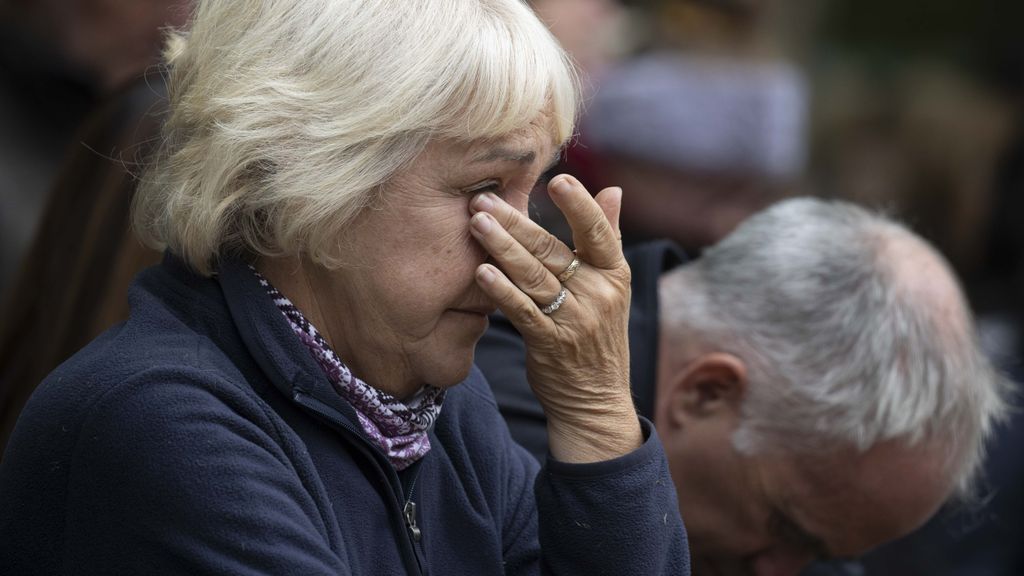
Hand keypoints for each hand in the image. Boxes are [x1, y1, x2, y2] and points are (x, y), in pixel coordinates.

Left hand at [469, 174, 641, 462]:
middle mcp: (598, 295)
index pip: (598, 233)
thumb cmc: (598, 335)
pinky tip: (481, 271)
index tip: (558, 179)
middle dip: (517, 222)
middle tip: (485, 199)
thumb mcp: (613, 287)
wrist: (595, 400)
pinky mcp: (549, 344)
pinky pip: (522, 312)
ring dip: (503, 248)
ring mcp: (574, 320)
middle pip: (553, 251)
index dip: (580, 206)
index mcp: (614, 274)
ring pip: (534, 277)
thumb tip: (613, 189)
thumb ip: (609, 237)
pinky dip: (502, 291)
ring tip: (477, 224)